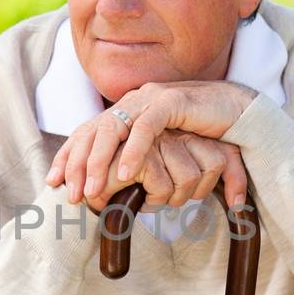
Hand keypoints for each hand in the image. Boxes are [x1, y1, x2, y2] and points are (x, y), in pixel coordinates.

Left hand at [45, 79, 257, 212]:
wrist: (238, 109)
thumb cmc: (202, 133)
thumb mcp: (165, 150)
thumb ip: (143, 164)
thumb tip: (122, 188)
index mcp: (126, 113)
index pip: (88, 133)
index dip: (69, 156)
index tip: (54, 183)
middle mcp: (132, 103)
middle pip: (93, 132)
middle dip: (78, 165)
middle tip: (72, 195)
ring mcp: (149, 99)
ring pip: (113, 129)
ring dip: (100, 162)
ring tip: (93, 190)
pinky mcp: (171, 101)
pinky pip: (145, 127)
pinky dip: (134, 152)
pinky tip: (125, 174)